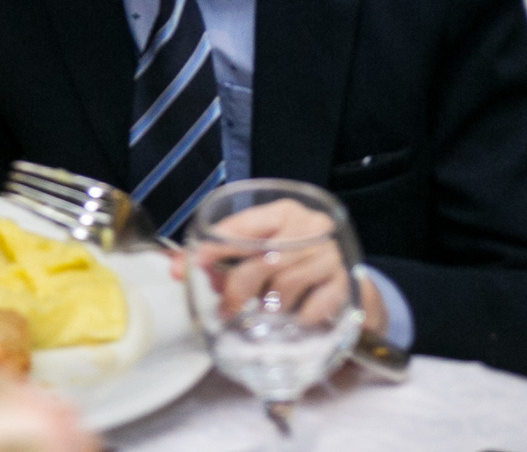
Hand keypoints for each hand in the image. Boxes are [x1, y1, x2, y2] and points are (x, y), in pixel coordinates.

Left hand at [187, 198, 386, 336]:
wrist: (344, 274)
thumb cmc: (291, 259)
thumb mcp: (262, 249)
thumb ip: (226, 258)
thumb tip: (181, 269)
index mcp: (283, 211)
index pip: (245, 226)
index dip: (217, 245)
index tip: (195, 263)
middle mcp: (310, 227)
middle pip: (264, 259)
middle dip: (239, 287)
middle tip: (227, 307)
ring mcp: (331, 254)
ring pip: (285, 286)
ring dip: (270, 305)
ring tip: (266, 309)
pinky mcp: (345, 283)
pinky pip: (312, 308)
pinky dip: (298, 316)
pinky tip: (296, 315)